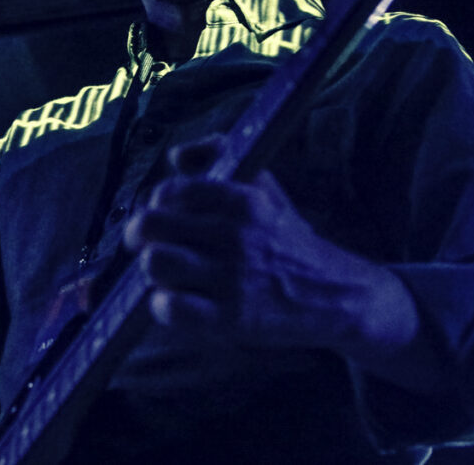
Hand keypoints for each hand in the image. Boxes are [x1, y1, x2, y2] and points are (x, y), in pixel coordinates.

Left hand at [123, 135, 420, 364]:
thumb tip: (176, 155)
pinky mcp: (231, 319)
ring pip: (156, 264)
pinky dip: (162, 305)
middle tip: (148, 243)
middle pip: (150, 225)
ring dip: (152, 269)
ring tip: (166, 273)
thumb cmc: (287, 237)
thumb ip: (219, 154)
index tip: (163, 214)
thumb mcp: (263, 185)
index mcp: (242, 200)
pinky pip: (170, 308)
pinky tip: (176, 300)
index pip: (169, 191)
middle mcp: (235, 236)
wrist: (334, 294)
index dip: (156, 203)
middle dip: (140, 234)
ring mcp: (232, 279)